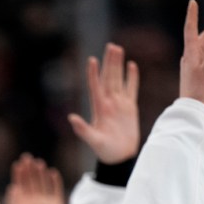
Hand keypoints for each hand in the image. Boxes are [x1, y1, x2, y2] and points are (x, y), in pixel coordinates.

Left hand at [2, 153, 64, 203]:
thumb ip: (14, 203)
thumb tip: (12, 188)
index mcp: (23, 201)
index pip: (20, 184)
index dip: (19, 174)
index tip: (18, 164)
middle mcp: (34, 199)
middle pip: (31, 180)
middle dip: (29, 169)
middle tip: (27, 158)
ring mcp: (45, 200)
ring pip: (43, 182)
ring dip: (41, 173)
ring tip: (39, 163)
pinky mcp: (56, 203)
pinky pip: (56, 189)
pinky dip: (54, 181)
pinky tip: (52, 172)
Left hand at [67, 43, 140, 163]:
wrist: (119, 157)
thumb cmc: (104, 150)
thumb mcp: (93, 140)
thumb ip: (82, 130)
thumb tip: (71, 118)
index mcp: (99, 108)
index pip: (96, 86)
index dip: (94, 74)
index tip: (92, 60)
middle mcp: (109, 102)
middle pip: (109, 78)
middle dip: (110, 62)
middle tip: (111, 46)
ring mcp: (119, 103)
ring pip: (119, 79)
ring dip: (118, 65)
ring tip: (118, 49)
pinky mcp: (130, 107)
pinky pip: (132, 88)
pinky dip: (132, 77)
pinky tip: (132, 65)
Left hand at [178, 0, 203, 106]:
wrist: (192, 109)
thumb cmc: (199, 91)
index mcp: (190, 54)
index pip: (191, 30)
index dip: (192, 15)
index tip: (192, 2)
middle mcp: (189, 57)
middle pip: (201, 37)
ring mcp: (192, 64)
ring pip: (203, 46)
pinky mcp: (196, 71)